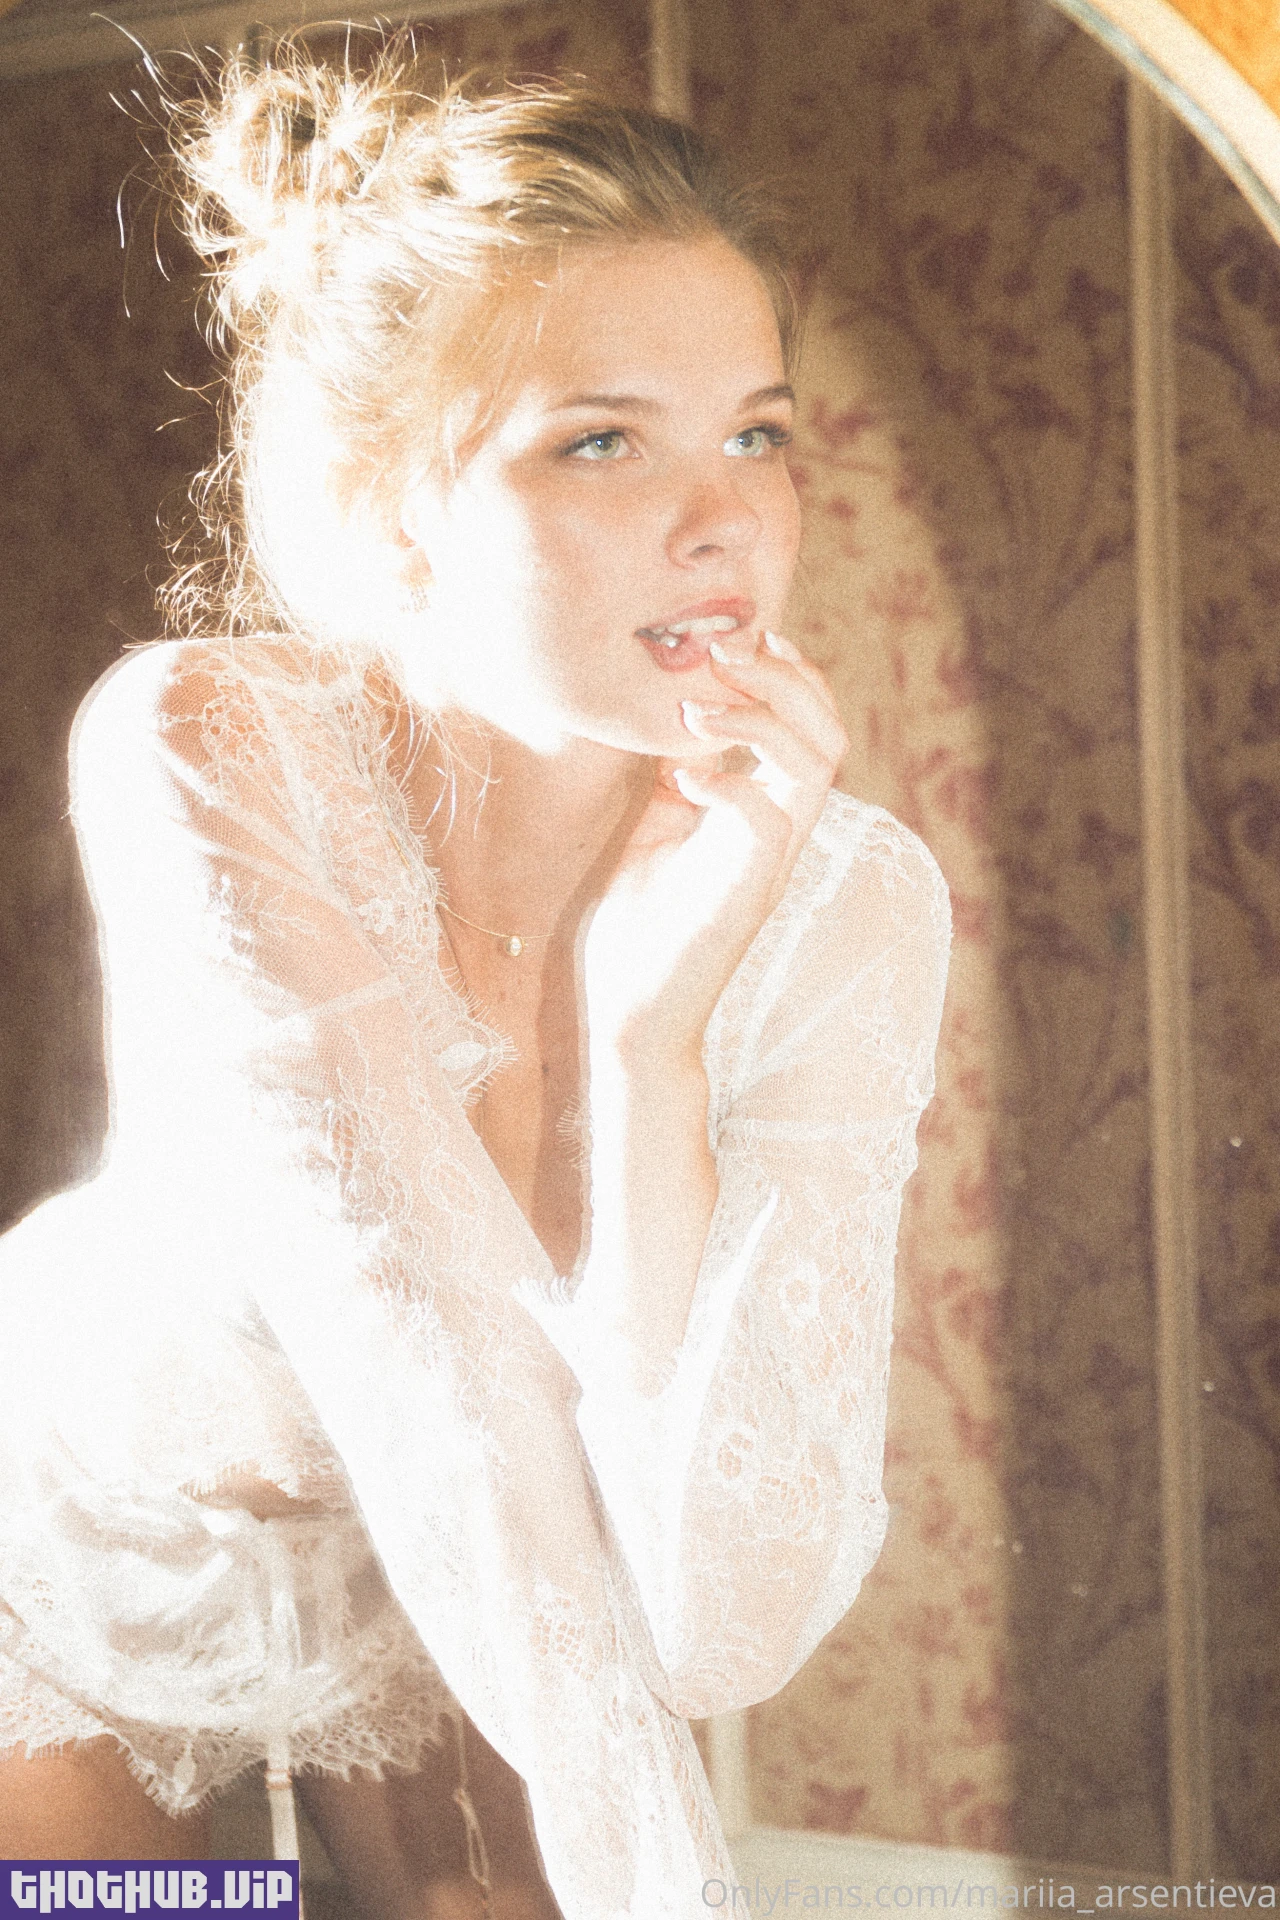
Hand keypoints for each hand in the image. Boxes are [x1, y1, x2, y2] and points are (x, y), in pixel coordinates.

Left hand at [581, 628, 847, 1063]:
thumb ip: (673, 775)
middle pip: (828, 734)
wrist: (627, 1015)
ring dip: (762, 717)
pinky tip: (681, 776)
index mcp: (763, 815)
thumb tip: (667, 713)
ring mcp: (768, 863)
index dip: (790, 674)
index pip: (809, 728)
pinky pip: (765, 819)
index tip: (744, 635)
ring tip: (697, 703)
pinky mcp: (746, 893)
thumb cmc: (638, 930)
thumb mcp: (652, 829)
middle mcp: (779, 834)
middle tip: (725, 650)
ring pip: (816, 766)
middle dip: (785, 678)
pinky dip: (728, 782)